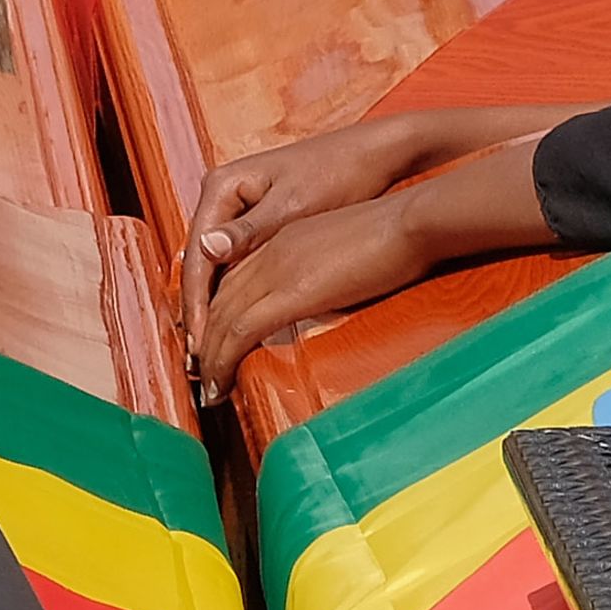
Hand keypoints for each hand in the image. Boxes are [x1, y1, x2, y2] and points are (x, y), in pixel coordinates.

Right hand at [180, 119, 428, 344]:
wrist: (375, 153)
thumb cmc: (338, 172)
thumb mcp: (294, 205)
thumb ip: (250, 230)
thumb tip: (207, 248)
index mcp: (222, 186)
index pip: (196, 255)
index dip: (196, 304)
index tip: (200, 344)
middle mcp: (223, 195)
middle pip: (201, 263)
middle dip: (201, 312)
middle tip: (202, 361)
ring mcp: (240, 207)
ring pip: (217, 266)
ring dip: (215, 308)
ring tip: (214, 353)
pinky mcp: (259, 219)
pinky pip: (237, 262)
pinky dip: (235, 293)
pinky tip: (237, 324)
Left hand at [189, 196, 434, 400]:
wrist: (409, 222)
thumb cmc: (393, 235)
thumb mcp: (345, 250)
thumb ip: (321, 270)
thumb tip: (321, 294)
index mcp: (283, 239)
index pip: (234, 279)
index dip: (217, 313)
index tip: (215, 343)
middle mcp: (271, 252)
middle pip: (219, 299)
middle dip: (205, 338)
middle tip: (201, 372)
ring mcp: (277, 269)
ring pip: (221, 317)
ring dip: (209, 356)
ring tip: (209, 387)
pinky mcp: (291, 293)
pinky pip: (241, 330)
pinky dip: (223, 359)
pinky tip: (220, 382)